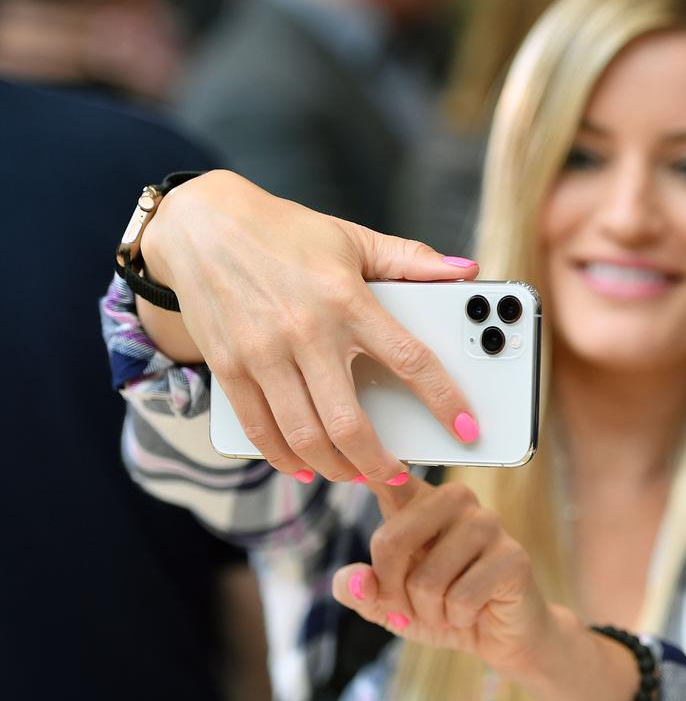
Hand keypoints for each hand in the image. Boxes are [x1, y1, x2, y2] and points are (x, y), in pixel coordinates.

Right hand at [139, 170, 481, 484]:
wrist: (202, 224)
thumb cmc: (286, 232)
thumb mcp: (353, 237)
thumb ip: (411, 259)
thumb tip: (468, 271)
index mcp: (348, 299)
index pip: (410, 359)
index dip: (444, 400)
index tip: (467, 429)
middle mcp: (306, 331)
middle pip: (348, 422)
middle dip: (380, 464)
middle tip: (399, 477)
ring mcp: (263, 354)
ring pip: (304, 437)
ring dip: (336, 468)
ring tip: (355, 473)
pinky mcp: (229, 368)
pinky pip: (260, 431)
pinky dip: (284, 459)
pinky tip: (304, 466)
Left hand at [331, 476, 554, 677]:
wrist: (499, 636)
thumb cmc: (442, 608)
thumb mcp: (390, 604)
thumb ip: (362, 591)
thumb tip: (354, 580)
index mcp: (421, 501)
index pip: (386, 479)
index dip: (367, 471)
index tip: (351, 467)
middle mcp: (454, 500)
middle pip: (392, 540)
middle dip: (392, 592)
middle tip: (408, 609)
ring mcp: (487, 523)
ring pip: (427, 579)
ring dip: (429, 612)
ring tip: (445, 610)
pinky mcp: (512, 555)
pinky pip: (460, 598)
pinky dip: (457, 619)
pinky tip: (472, 612)